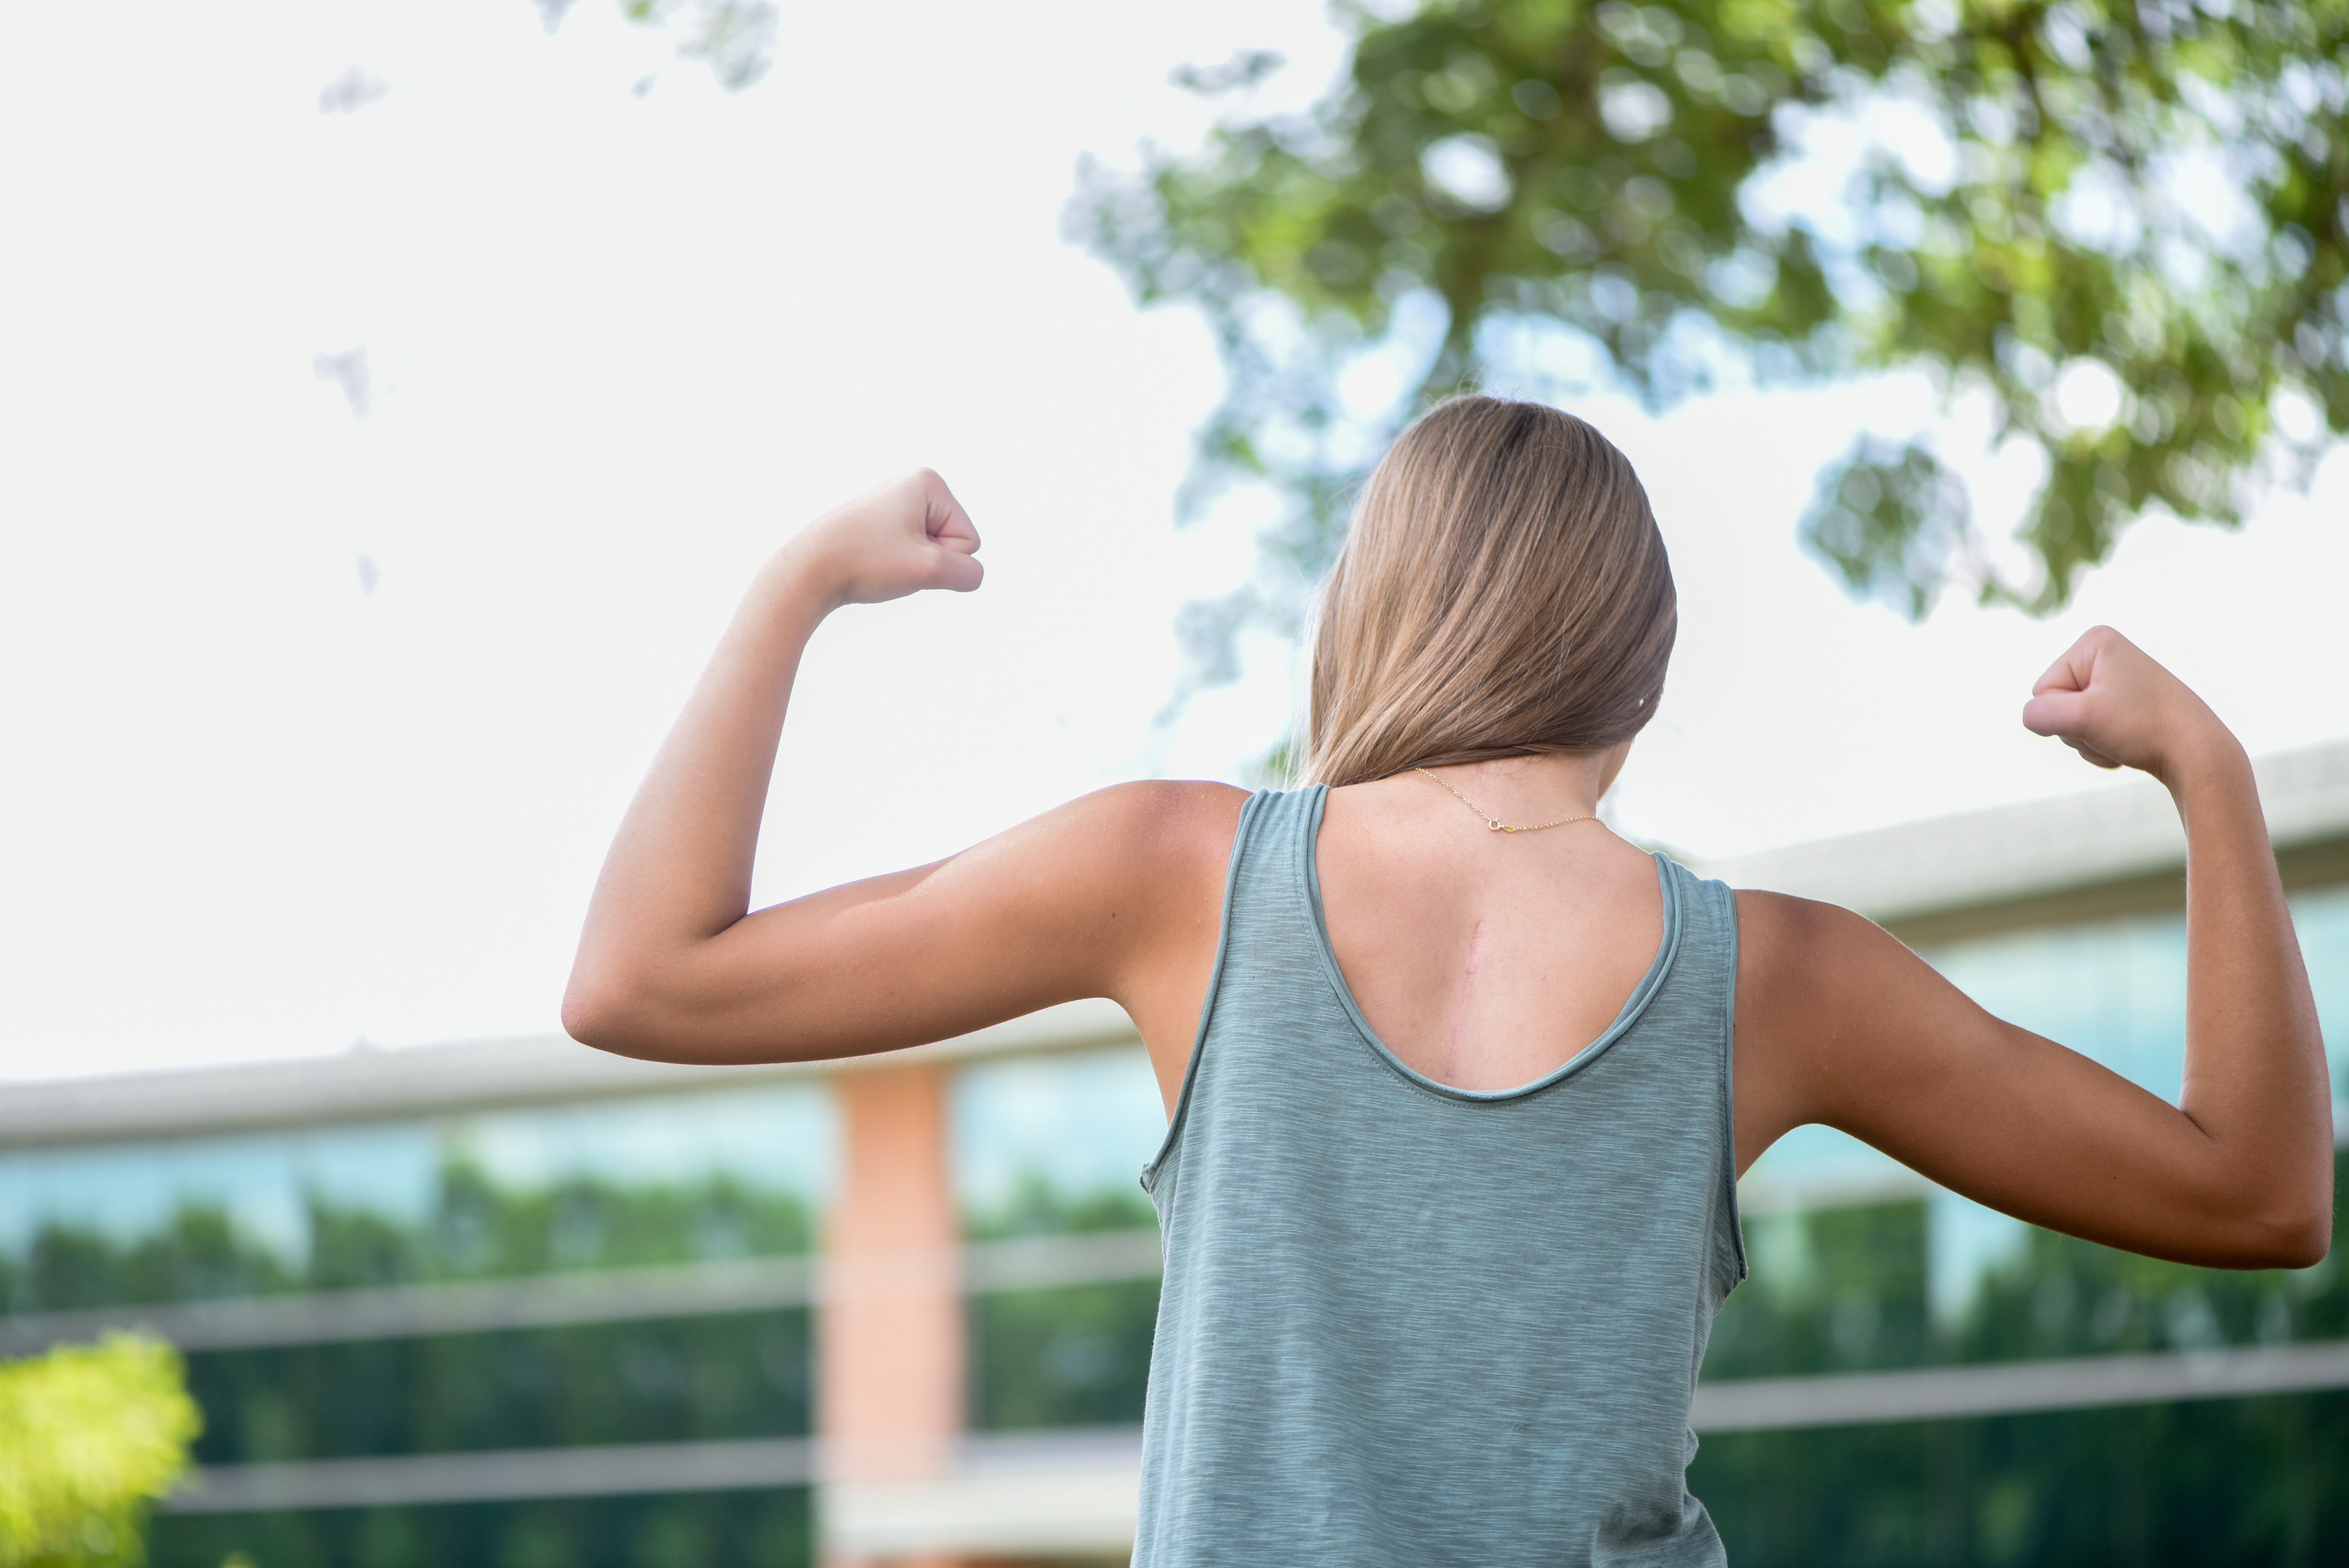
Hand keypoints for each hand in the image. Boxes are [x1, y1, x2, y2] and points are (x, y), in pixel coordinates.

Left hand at [783, 469, 982, 608]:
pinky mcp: (884, 522)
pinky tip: (874, 562)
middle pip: (953, 542)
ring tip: (879, 561)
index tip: (902, 554)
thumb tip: (970, 575)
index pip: (969, 539)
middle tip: (889, 560)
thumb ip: (968, 573)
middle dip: (928, 561)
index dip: (941, 559)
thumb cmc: (865, 563)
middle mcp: (913, 484)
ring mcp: (897, 503)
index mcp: (928, 482)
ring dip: (912, 566)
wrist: (808, 570)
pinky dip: (899, 566)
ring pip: (933, 551)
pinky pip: (913, 553)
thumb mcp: (929, 570)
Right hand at [2021, 626, 2233, 782]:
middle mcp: (2105, 653)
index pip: (2043, 688)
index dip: (2065, 714)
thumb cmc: (2144, 728)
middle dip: (2078, 727)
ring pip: (2070, 718)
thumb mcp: (2082, 719)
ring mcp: (2116, 677)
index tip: (2103, 718)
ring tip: (2123, 737)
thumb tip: (2032, 717)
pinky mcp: (2125, 700)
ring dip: (2090, 738)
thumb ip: (2040, 715)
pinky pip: (2089, 725)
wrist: (2197, 751)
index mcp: (2094, 642)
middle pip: (2055, 702)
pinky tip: (2128, 742)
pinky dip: (2101, 741)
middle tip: (2113, 730)